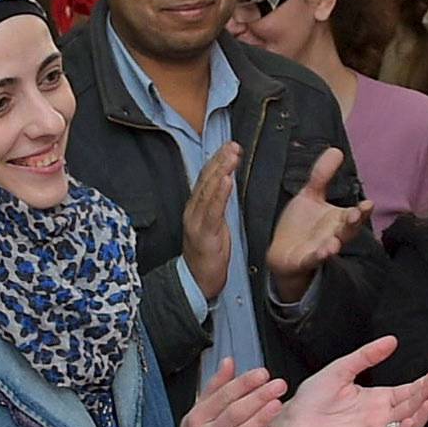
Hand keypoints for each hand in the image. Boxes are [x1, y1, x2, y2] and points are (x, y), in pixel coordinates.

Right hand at [167, 358, 288, 426]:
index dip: (244, 383)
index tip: (263, 373)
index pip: (222, 396)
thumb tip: (229, 362)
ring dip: (261, 418)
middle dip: (258, 397)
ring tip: (277, 404)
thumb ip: (215, 388)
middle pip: (234, 413)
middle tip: (278, 385)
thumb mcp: (198, 412)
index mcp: (197, 418)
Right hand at [182, 141, 238, 303]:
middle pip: (207, 180)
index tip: (230, 147)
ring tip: (231, 156)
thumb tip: (227, 188)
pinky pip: (212, 211)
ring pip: (208, 191)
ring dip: (221, 171)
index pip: (207, 179)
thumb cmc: (208, 256)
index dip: (218, 161)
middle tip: (233, 145)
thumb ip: (219, 207)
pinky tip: (225, 180)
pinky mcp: (204, 234)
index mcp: (197, 208)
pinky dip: (219, 193)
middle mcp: (194, 210)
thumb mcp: (216, 226)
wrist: (196, 281)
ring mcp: (197, 221)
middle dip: (220, 160)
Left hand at [268, 147, 371, 301]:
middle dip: (352, 223)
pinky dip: (318, 257)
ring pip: (332, 247)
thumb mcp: (310, 195)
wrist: (284, 253)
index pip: (354, 214)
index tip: (369, 204)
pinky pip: (314, 259)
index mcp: (338, 220)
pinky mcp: (306, 260)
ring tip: (335, 243)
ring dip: (334, 245)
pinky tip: (322, 253)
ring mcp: (321, 249)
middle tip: (356, 215)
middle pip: (347, 230)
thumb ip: (322, 175)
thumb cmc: (302, 226)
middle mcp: (334, 235)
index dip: (362, 211)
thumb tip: (336, 150)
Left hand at [276, 333, 427, 426]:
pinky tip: (409, 420)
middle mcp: (381, 416)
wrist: (292, 420)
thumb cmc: (313, 397)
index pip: (408, 391)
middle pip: (411, 406)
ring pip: (406, 426)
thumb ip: (367, 356)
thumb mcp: (342, 368)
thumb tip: (392, 340)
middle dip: (425, 394)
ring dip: (420, 415)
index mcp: (378, 398)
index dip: (423, 383)